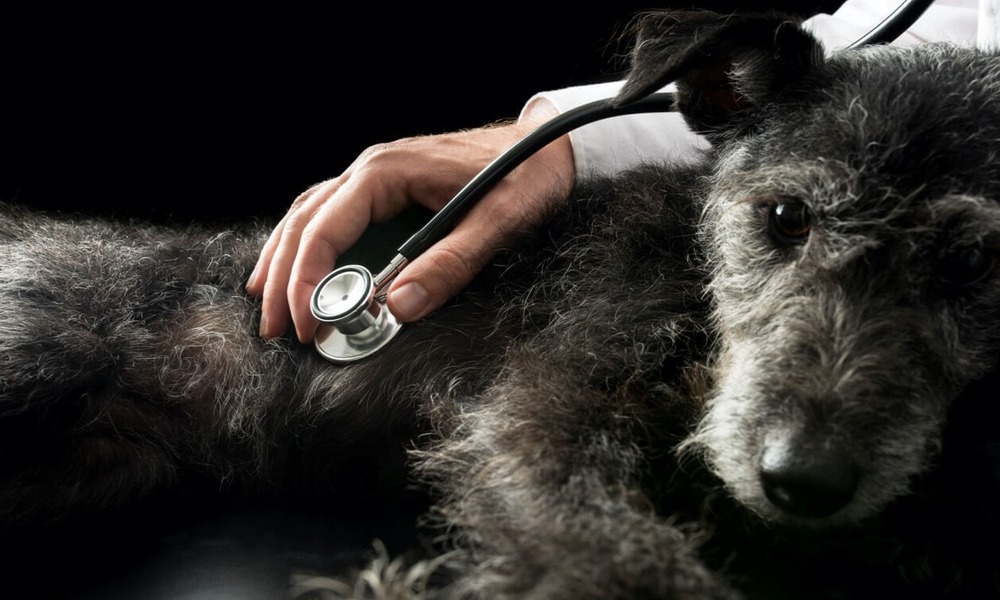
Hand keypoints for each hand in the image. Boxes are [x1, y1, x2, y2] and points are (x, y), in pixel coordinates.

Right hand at [246, 99, 574, 342]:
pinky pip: (333, 215)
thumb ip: (449, 264)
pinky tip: (303, 268)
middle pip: (306, 221)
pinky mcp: (389, 190)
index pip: (326, 227)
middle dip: (283, 277)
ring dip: (286, 259)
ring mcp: (378, 177)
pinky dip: (309, 244)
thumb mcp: (495, 223)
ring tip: (267, 302)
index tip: (305, 322)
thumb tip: (398, 307)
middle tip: (274, 328)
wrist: (548, 145)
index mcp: (388, 172)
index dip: (307, 279)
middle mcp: (373, 169)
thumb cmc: (525, 175)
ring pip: (311, 215)